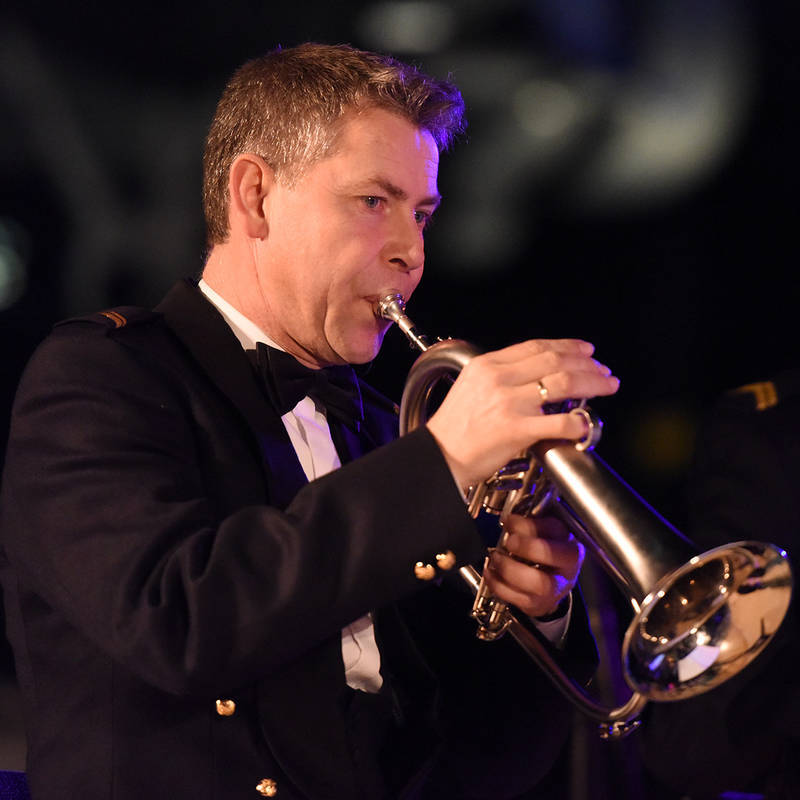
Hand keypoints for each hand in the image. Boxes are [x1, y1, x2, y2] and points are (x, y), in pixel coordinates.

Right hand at [426, 338, 618, 487]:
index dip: (567, 346)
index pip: (536, 347)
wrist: (439, 456)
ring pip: (563, 383)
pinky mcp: (517, 429)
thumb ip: (500, 376)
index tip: (585, 350)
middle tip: (603, 370)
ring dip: (592, 383)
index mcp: (487, 365)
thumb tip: (537, 374)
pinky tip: (586, 423)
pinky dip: (579, 422)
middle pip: (555, 361)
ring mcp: (509, 403)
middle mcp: (499, 379)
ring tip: (606, 386)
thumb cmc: (454, 428)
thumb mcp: (471, 387)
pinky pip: (559, 422)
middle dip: (586, 363)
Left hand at [482, 514, 583, 618]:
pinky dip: (498, 584)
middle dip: (526, 547)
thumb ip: (530, 525)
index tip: (509, 521)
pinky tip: (490, 572)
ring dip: (510, 568)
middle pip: (552, 557)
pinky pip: (517, 598)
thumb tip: (509, 520)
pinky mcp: (537, 604)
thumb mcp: (544, 534)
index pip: (555, 530)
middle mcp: (566, 568)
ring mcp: (553, 589)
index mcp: (569, 543)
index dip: (528, 525)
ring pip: (538, 584)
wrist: (553, 584)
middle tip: (509, 541)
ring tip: (496, 557)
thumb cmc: (547, 554)